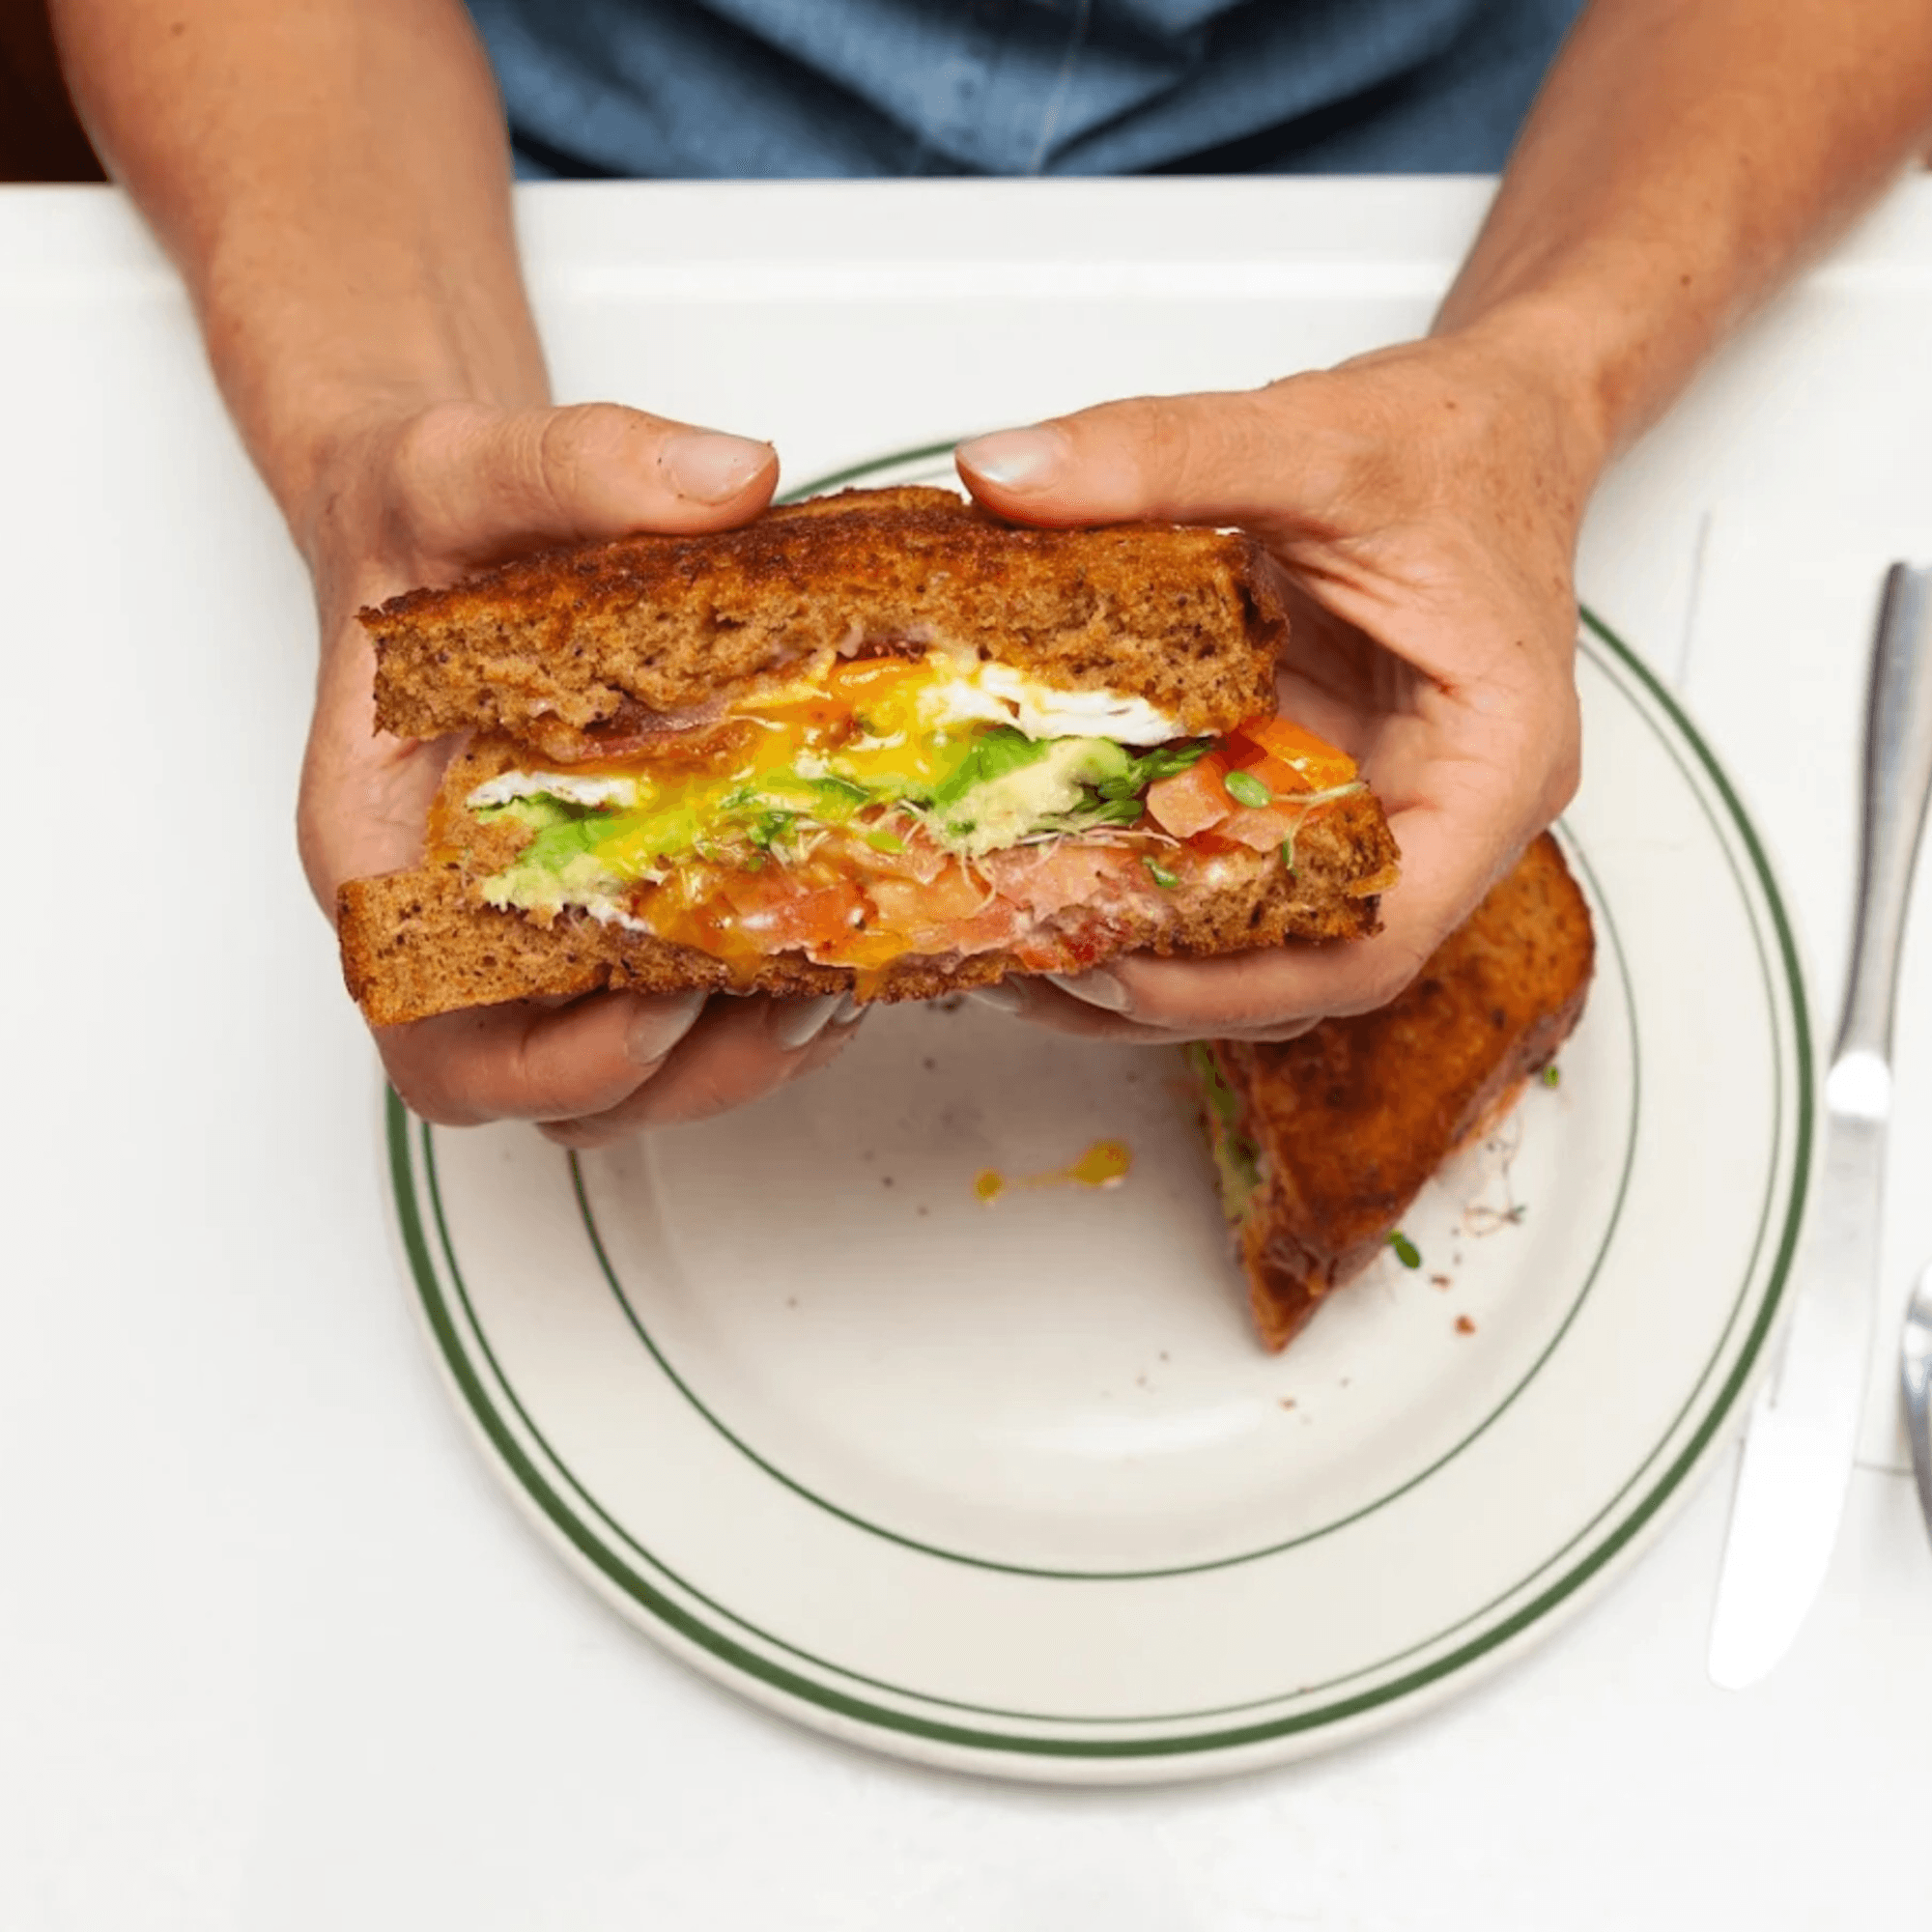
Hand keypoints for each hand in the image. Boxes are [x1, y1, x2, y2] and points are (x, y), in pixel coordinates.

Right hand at [294, 399, 864, 1143]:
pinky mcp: (606, 912)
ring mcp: (534, 928)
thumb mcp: (471, 466)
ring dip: (736, 1060)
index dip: (546, 1060)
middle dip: (683, 1074)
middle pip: (546, 1090)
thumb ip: (578, 462)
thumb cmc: (420, 520)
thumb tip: (732, 479)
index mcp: (385, 848)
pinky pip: (671, 1018)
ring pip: (622, 1079)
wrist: (443, 522)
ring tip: (838, 984)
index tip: (657, 1012)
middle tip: (799, 998)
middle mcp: (455, 917)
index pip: (433, 1029)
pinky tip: (837, 948)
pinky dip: (757, 1012)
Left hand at [954, 326, 1604, 1043]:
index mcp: (1491, 765)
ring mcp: (1378, 813)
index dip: (1239, 981)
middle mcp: (1443, 817)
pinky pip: (1239, 868)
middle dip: (1168, 985)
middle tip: (1027, 963)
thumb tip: (1003, 470)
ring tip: (1016, 944)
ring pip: (1270, 942)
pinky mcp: (1317, 790)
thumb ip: (1163, 449)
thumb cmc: (1453, 439)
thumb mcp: (1312, 435)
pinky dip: (1152, 884)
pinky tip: (1055, 869)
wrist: (1495, 417)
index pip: (1377, 937)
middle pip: (1311, 965)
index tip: (1109, 969)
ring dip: (1147, 958)